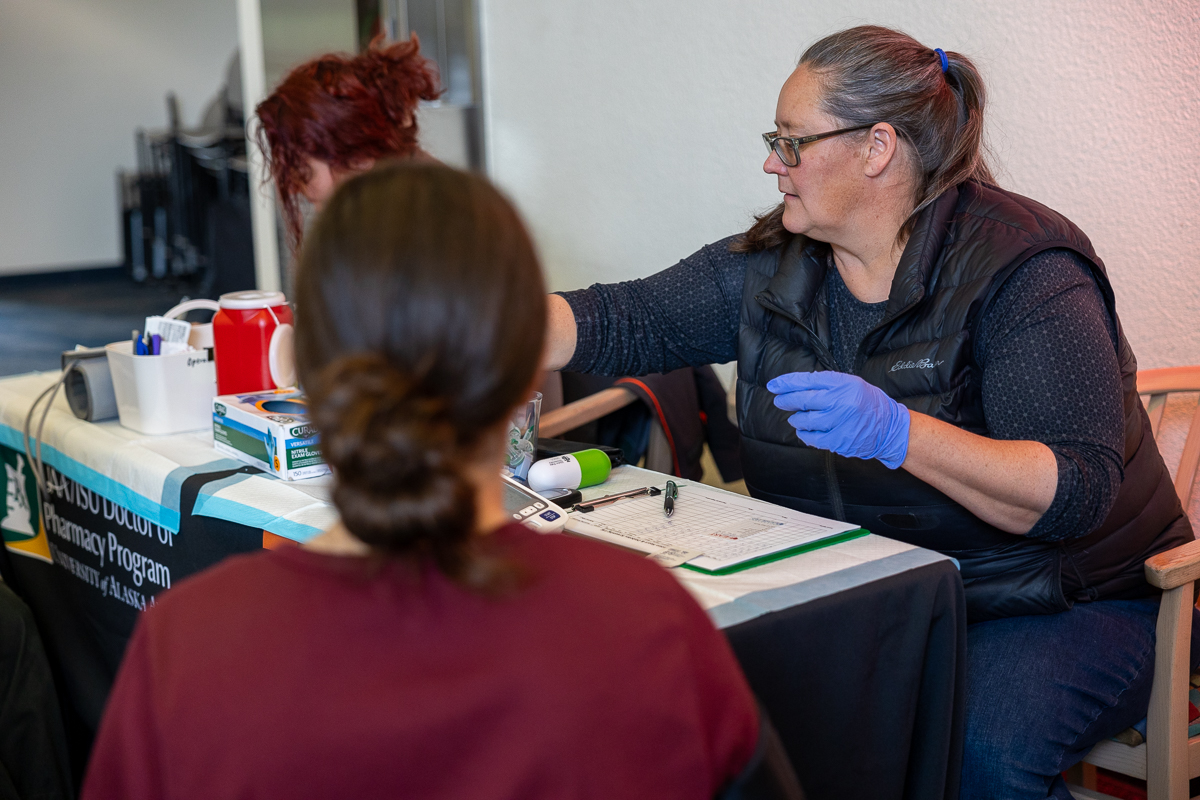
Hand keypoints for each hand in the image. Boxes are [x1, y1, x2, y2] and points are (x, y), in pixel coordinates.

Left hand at [766, 371, 910, 468]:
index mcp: (843, 384)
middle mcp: (840, 401)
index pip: (807, 380)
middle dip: (786, 400)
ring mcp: (838, 422)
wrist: (889, 428)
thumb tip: (798, 385)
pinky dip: (804, 434)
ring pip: (804, 420)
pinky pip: (812, 437)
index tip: (773, 385)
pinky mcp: (838, 440)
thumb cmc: (869, 404)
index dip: (787, 383)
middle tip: (779, 401)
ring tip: (796, 417)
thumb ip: (828, 384)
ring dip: (796, 419)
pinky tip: (804, 431)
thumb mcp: (852, 384)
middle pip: (802, 400)